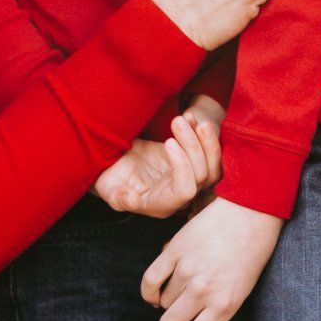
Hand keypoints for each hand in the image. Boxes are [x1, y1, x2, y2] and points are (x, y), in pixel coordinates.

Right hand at [93, 111, 220, 216]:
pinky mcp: (189, 161)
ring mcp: (188, 177)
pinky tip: (190, 116)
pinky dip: (202, 133)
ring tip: (189, 117)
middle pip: (203, 174)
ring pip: (212, 164)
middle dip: (193, 146)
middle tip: (177, 121)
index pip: (186, 190)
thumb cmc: (110, 180)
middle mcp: (180, 193)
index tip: (168, 142)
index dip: (182, 167)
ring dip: (205, 139)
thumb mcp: (108, 189)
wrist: (114, 165)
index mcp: (162, 204)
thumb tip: (131, 200)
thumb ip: (119, 197)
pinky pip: (207, 151)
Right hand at [141, 195, 282, 320]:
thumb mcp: (244, 289)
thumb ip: (217, 309)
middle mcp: (204, 291)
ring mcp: (187, 270)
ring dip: (168, 301)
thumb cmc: (253, 251)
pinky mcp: (174, 250)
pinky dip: (149, 290)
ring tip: (182, 290)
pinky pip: (150, 280)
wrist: (252, 209)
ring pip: (162, 302)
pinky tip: (156, 291)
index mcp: (225, 305)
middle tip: (179, 319)